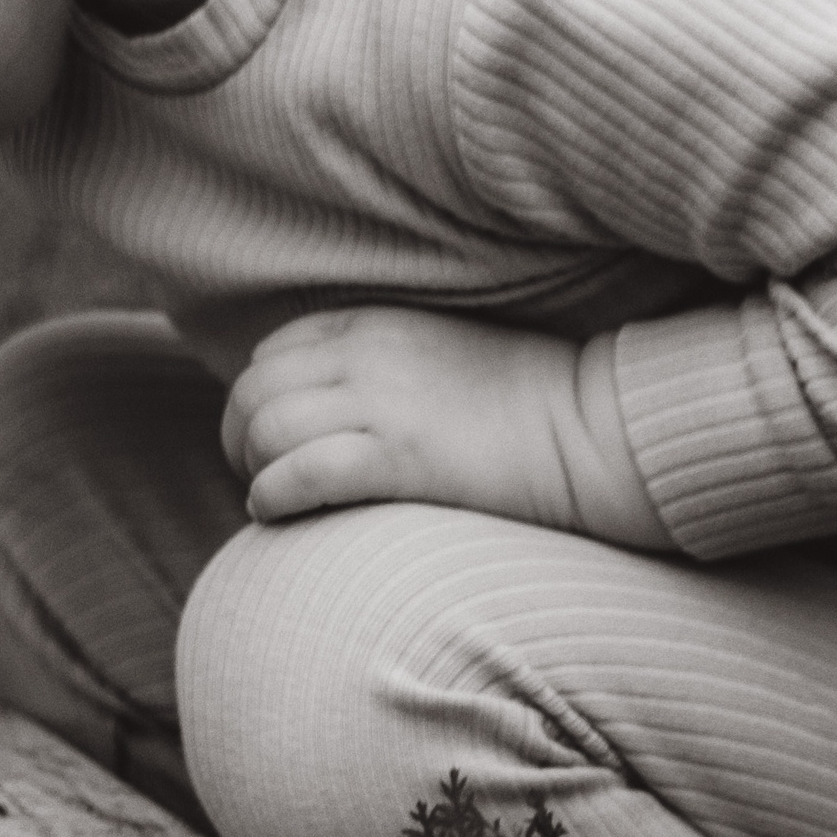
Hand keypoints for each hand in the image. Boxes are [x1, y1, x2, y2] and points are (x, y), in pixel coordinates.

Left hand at [220, 307, 671, 547]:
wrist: (597, 429)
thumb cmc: (529, 403)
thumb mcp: (439, 354)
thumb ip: (380, 364)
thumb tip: (329, 404)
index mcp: (374, 323)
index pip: (272, 352)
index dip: (257, 399)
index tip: (270, 440)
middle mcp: (367, 354)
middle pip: (253, 391)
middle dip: (238, 438)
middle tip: (255, 476)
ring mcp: (381, 403)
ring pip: (265, 430)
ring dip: (251, 469)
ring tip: (268, 498)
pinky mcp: (400, 457)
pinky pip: (300, 473)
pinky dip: (272, 495)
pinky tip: (275, 512)